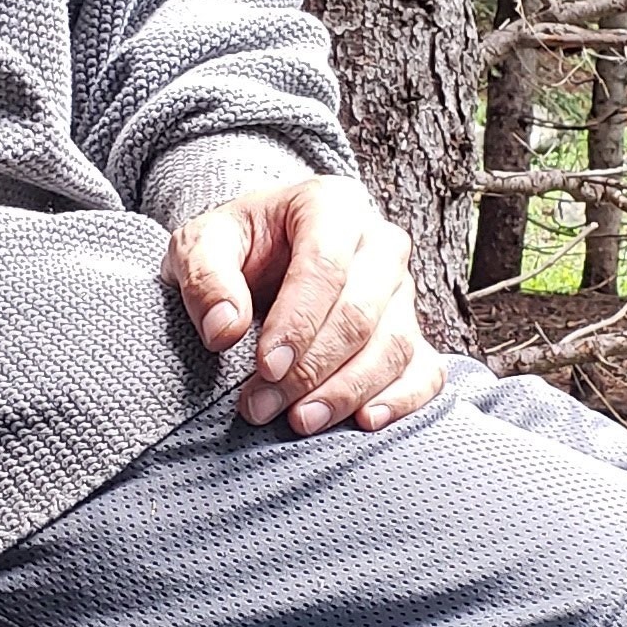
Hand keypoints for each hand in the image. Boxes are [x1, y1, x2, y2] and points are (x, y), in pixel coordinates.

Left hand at [165, 172, 448, 437]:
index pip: (325, 265)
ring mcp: (402, 289)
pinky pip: (425, 369)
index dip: (298, 321)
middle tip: (262, 405)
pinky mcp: (412, 330)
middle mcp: (379, 243)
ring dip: (348, 391)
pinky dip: (402, 399)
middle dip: (312, 367)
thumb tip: (224, 329)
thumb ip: (206, 278)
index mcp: (331, 206)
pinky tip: (366, 420)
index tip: (265, 366)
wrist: (264, 253)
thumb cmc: (237, 247)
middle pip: (361, 311)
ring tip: (301, 420)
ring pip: (394, 345)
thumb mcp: (201, 245)